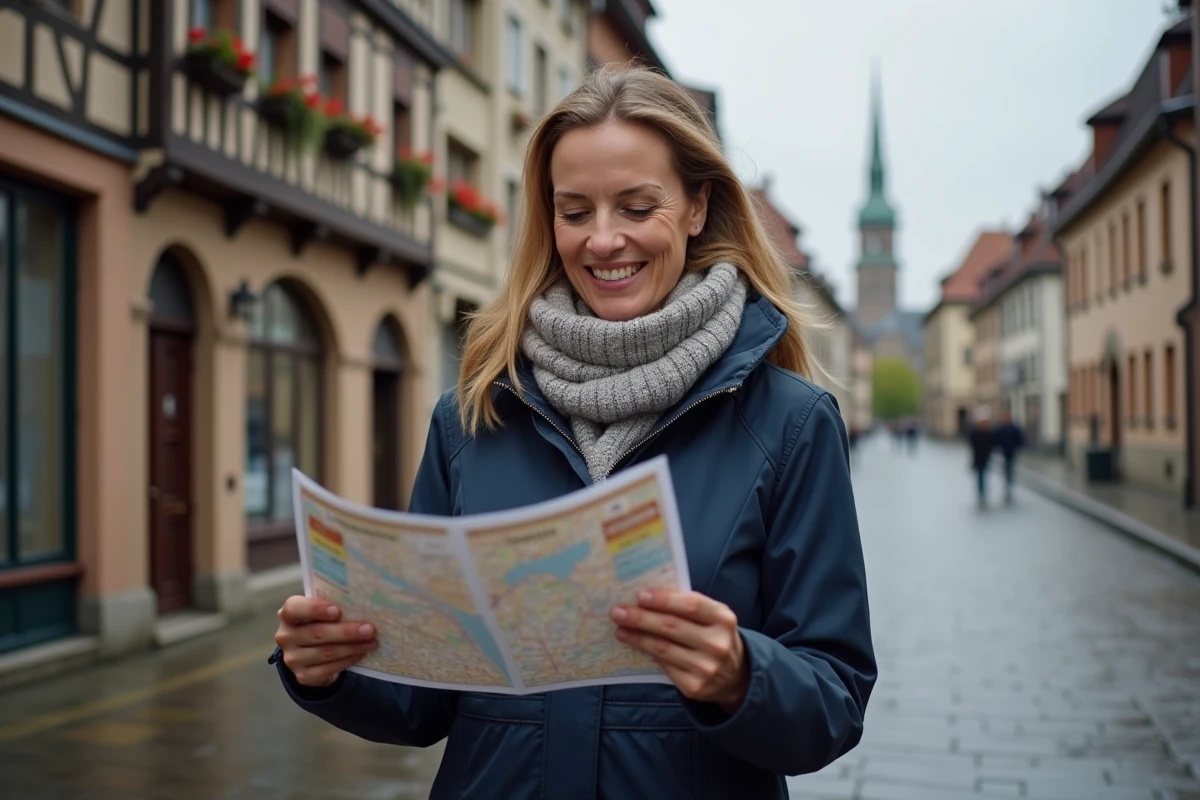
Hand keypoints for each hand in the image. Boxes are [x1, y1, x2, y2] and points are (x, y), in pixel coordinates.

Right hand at [274, 596, 377, 686]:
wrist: (311, 652)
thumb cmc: (321, 622)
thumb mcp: (322, 611)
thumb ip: (333, 605)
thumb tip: (362, 603)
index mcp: (288, 614)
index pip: (295, 608)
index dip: (315, 609)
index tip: (337, 611)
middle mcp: (285, 636)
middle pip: (317, 633)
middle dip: (346, 631)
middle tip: (369, 629)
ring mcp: (292, 658)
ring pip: (325, 652)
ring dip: (352, 647)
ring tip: (371, 642)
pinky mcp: (302, 676)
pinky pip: (328, 669)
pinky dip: (347, 661)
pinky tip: (360, 654)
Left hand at [611, 589, 748, 713]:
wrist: (736, 677)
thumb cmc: (715, 636)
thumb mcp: (713, 618)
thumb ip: (688, 606)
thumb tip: (647, 597)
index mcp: (724, 619)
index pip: (691, 605)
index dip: (664, 599)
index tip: (640, 595)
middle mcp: (717, 644)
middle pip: (671, 627)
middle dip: (641, 618)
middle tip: (617, 612)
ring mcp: (706, 668)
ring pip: (663, 648)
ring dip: (637, 637)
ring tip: (620, 629)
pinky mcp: (694, 687)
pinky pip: (664, 666)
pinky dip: (647, 653)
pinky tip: (636, 645)